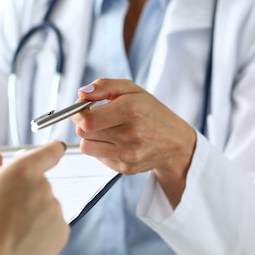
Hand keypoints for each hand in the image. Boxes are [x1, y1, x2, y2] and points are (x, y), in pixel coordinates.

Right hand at [0, 140, 69, 254]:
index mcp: (23, 171)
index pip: (50, 151)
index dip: (52, 151)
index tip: (54, 151)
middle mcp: (43, 186)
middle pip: (41, 183)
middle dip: (28, 194)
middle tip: (8, 212)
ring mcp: (55, 209)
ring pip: (47, 206)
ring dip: (35, 214)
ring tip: (13, 231)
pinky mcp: (62, 230)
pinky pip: (53, 225)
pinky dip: (43, 231)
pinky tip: (25, 241)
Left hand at [72, 78, 195, 205]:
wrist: (176, 143)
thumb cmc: (151, 112)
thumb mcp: (132, 89)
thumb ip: (104, 86)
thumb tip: (81, 93)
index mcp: (132, 110)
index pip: (88, 119)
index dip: (78, 113)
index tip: (82, 108)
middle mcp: (131, 134)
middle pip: (83, 132)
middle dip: (83, 122)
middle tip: (94, 117)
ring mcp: (128, 155)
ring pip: (86, 147)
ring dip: (90, 137)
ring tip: (105, 129)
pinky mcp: (126, 169)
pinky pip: (98, 157)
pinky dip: (101, 148)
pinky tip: (115, 141)